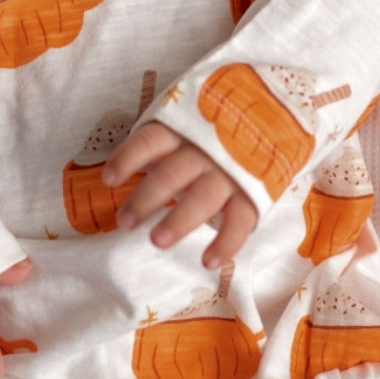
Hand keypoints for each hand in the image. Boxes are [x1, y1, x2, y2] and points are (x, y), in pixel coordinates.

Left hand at [102, 122, 257, 267]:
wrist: (271, 116)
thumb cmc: (212, 129)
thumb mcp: (185, 124)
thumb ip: (158, 146)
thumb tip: (115, 177)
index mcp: (182, 131)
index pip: (150, 142)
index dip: (128, 159)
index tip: (108, 179)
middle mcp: (204, 151)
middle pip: (172, 174)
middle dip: (147, 198)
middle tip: (125, 222)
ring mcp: (230, 173)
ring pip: (202, 198)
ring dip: (179, 221)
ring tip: (157, 242)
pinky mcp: (254, 192)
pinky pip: (240, 220)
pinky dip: (226, 243)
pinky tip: (209, 262)